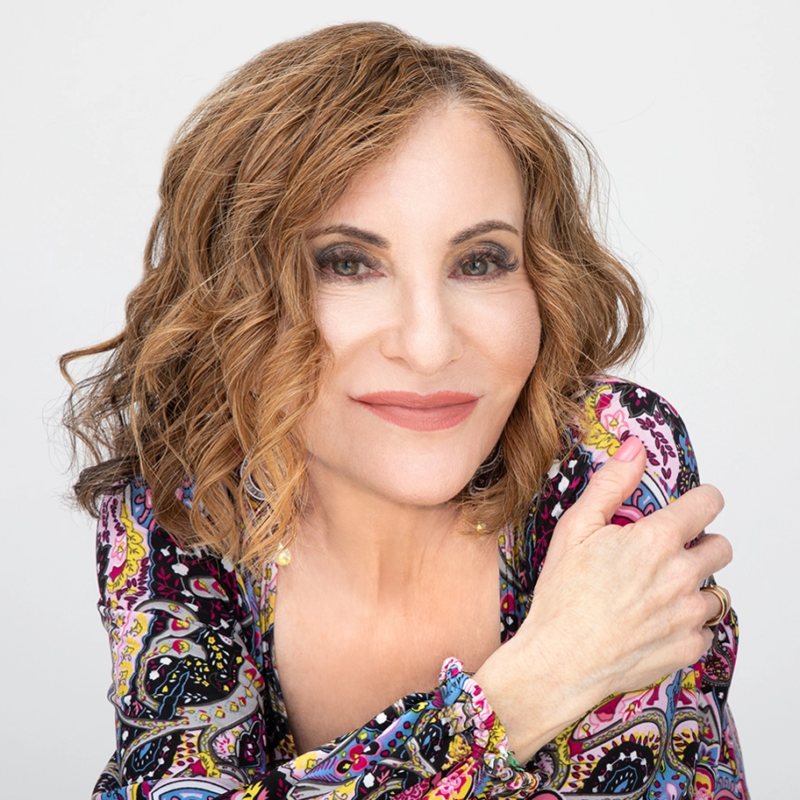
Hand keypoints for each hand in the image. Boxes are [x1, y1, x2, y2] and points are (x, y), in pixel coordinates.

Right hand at [474, 436, 731, 761]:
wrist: (559, 661)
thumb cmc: (562, 595)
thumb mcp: (576, 528)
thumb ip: (611, 483)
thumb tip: (634, 448)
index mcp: (658, 540)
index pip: (709, 503)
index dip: (700, 501)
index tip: (689, 508)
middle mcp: (683, 575)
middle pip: (721, 546)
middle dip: (699, 544)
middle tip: (664, 555)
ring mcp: (688, 614)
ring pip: (715, 590)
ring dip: (692, 587)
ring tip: (653, 594)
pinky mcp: (688, 647)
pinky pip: (704, 628)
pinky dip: (685, 624)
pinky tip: (652, 623)